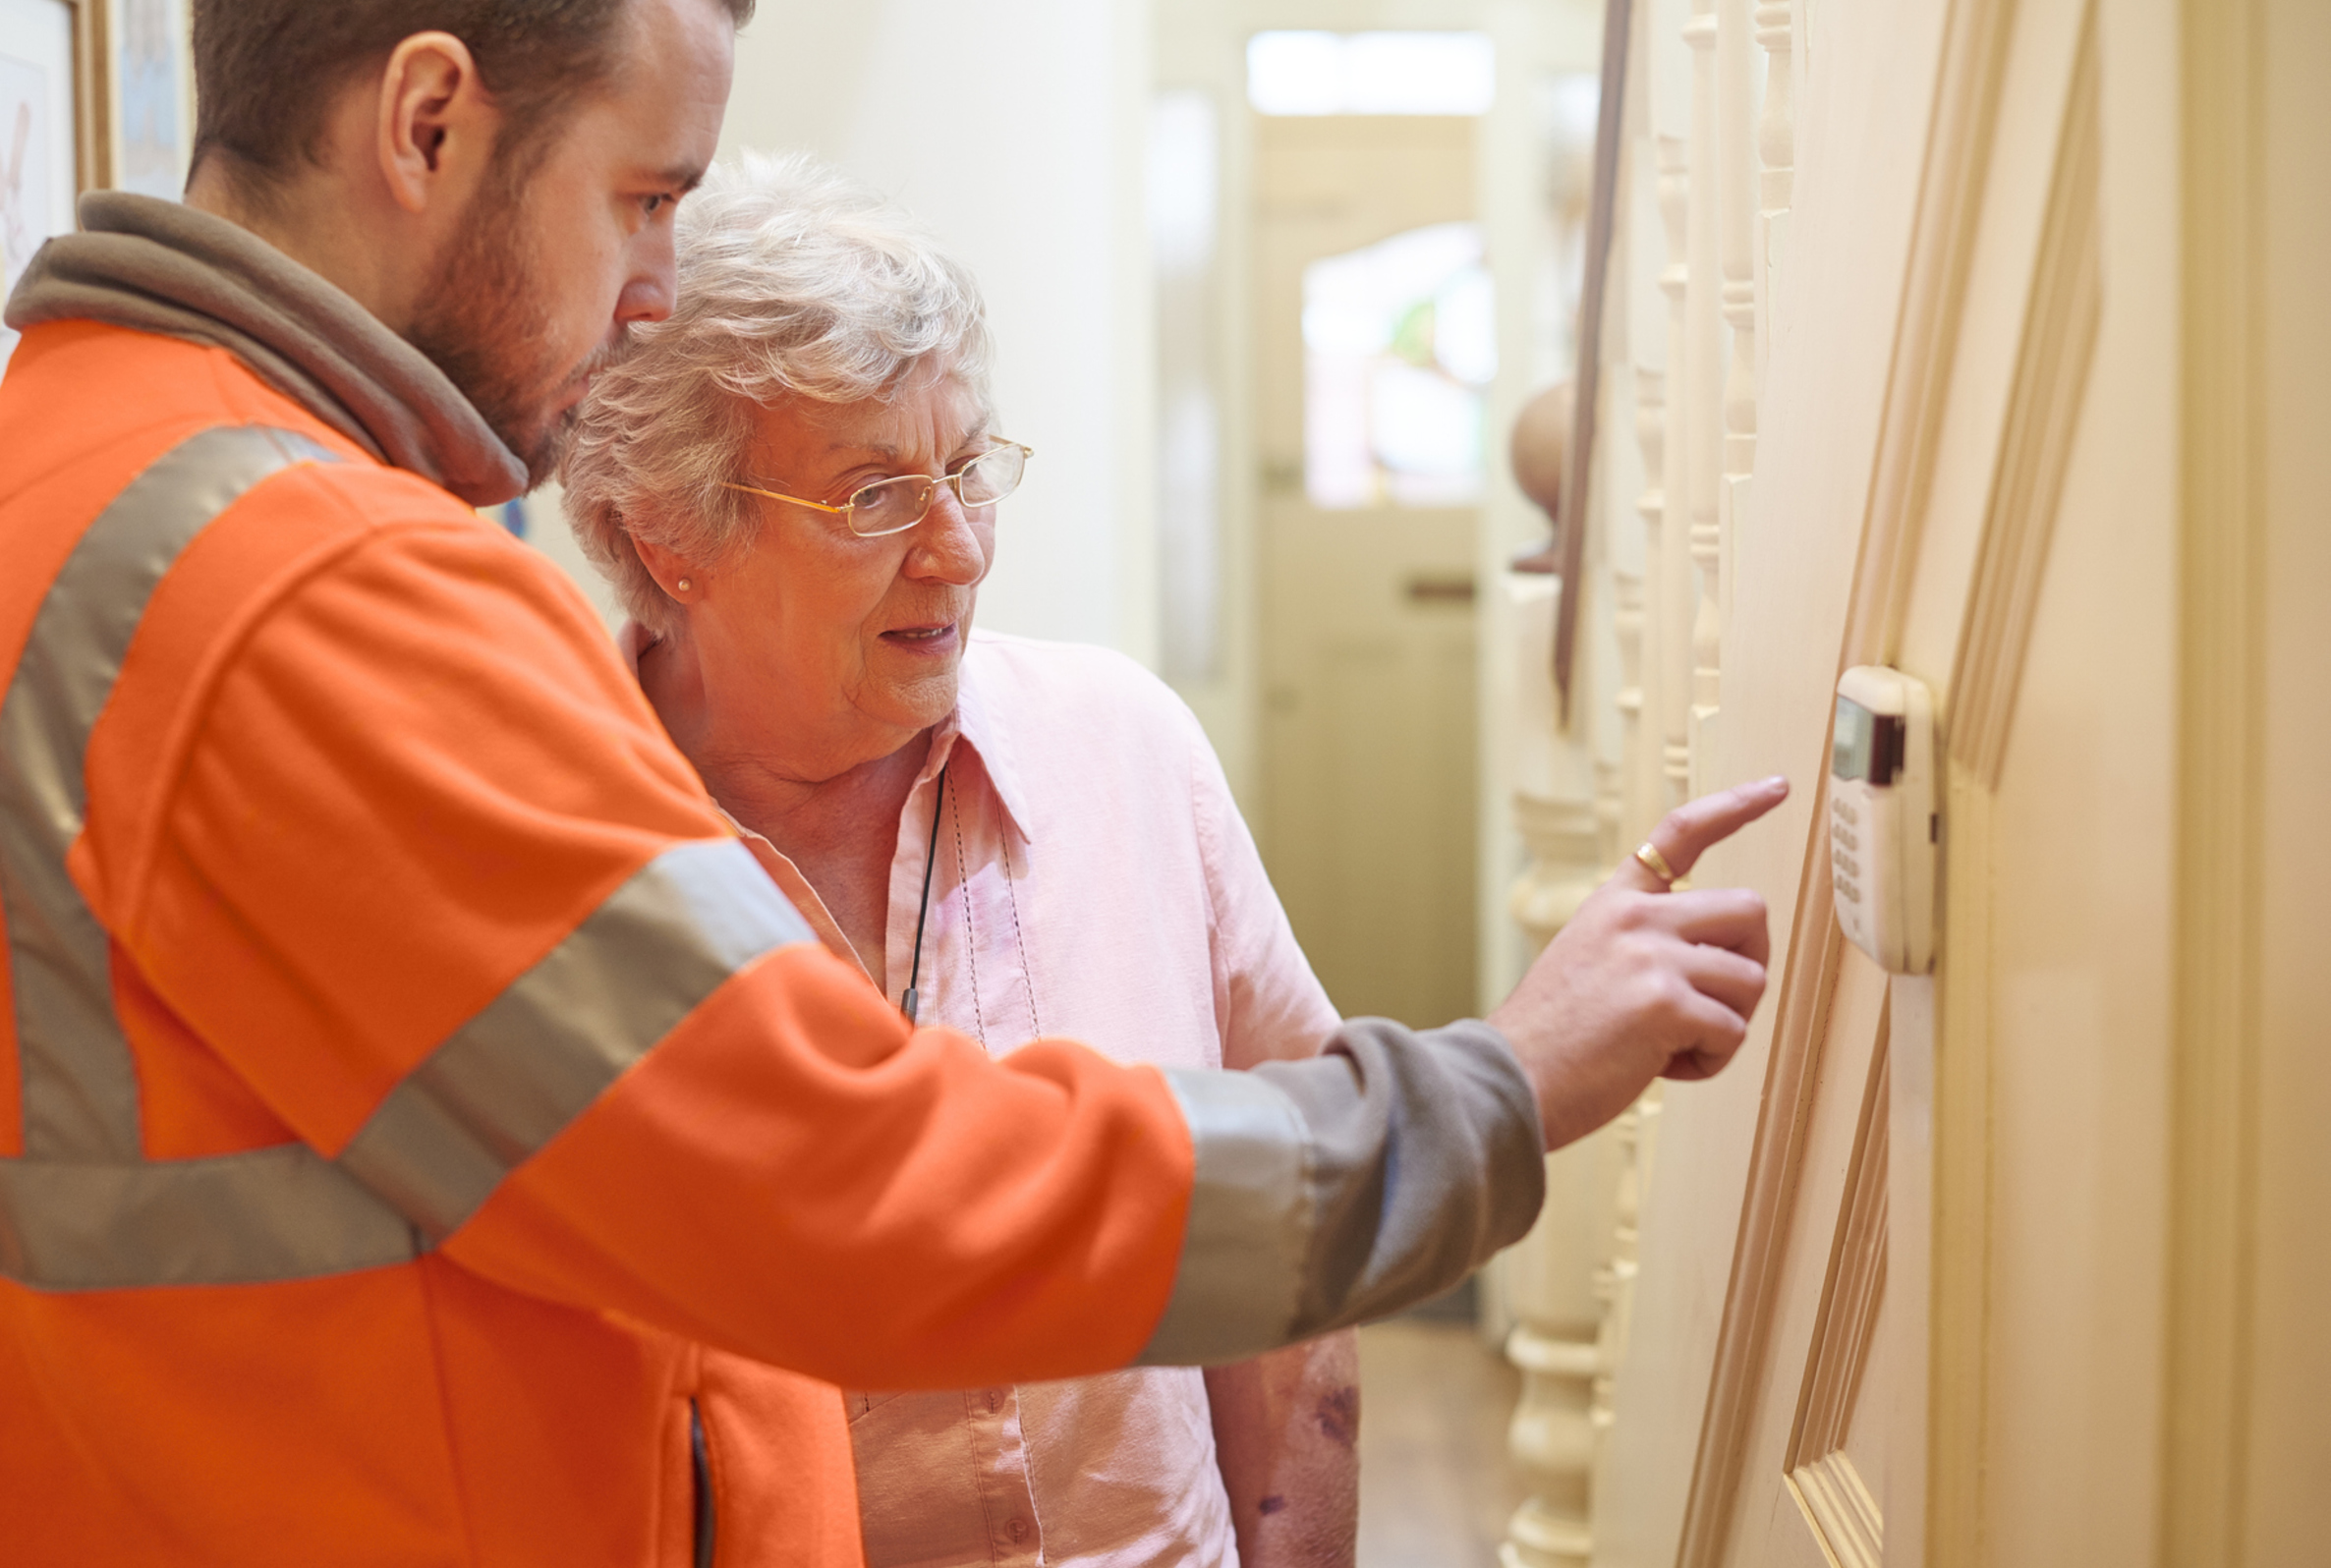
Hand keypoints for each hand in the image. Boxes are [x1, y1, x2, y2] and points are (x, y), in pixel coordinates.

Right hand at [1487, 776, 1788, 1150]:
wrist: (1507, 1080)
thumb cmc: (1550, 1037)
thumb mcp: (1587, 960)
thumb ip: (1644, 944)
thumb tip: (1721, 963)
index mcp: (1615, 902)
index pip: (1682, 834)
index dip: (1737, 806)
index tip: (1776, 787)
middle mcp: (1636, 918)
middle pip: (1749, 910)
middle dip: (1752, 960)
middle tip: (1718, 999)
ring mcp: (1651, 956)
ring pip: (1751, 978)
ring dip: (1728, 1022)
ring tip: (1675, 1043)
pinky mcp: (1665, 1003)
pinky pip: (1733, 1031)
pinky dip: (1711, 1060)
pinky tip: (1664, 1067)